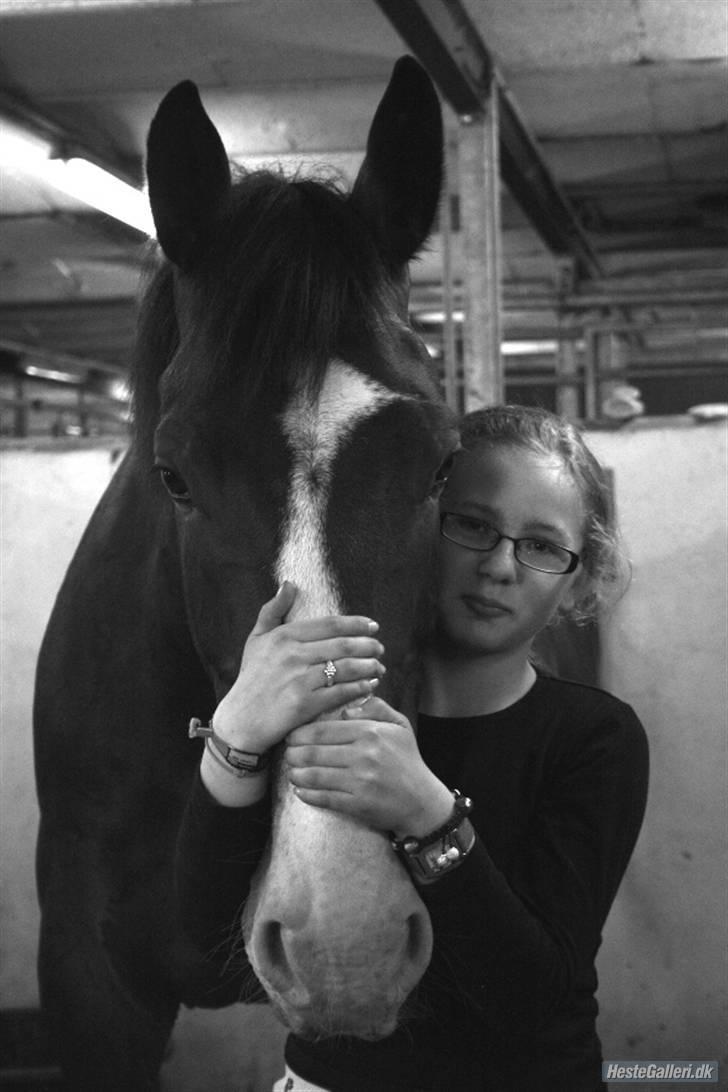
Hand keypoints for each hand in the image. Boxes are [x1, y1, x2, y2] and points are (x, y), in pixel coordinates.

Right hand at [212, 582, 385, 755]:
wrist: (241, 721)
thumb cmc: (252, 678)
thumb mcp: (256, 640)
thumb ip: (273, 610)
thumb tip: (289, 584)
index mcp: (284, 636)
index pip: (330, 624)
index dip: (357, 624)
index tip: (373, 626)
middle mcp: (292, 655)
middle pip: (343, 644)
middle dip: (368, 646)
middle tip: (379, 649)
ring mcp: (298, 680)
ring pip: (346, 667)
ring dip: (369, 666)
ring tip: (378, 668)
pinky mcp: (304, 704)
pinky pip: (341, 692)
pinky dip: (360, 688)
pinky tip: (369, 686)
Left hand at [285, 697, 454, 836]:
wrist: (421, 801)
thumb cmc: (407, 760)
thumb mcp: (399, 725)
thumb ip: (375, 708)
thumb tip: (347, 708)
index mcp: (370, 732)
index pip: (322, 730)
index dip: (300, 733)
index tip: (292, 736)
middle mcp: (363, 756)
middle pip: (313, 752)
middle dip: (293, 753)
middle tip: (288, 754)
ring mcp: (359, 782)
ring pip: (313, 775)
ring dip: (296, 774)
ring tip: (292, 771)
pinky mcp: (357, 805)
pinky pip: (322, 797)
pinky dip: (306, 793)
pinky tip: (300, 789)